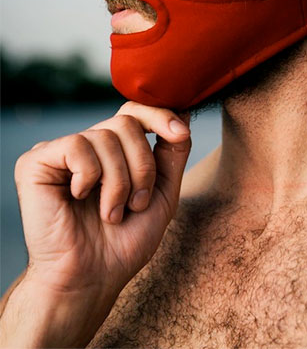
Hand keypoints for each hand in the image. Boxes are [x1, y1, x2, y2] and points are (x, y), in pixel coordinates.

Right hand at [13, 102, 191, 297]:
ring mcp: (59, 152)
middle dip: (142, 166)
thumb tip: (185, 112)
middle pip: (126, 122)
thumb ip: (173, 152)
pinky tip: (79, 198)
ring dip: (118, 182)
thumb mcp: (162, 193)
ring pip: (105, 136)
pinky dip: (89, 177)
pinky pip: (76, 146)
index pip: (135, 111)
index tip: (181, 132)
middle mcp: (86, 145)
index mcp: (112, 150)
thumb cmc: (124, 242)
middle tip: (136, 203)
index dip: (160, 116)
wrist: (91, 279)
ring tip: (112, 213)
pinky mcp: (36, 162)